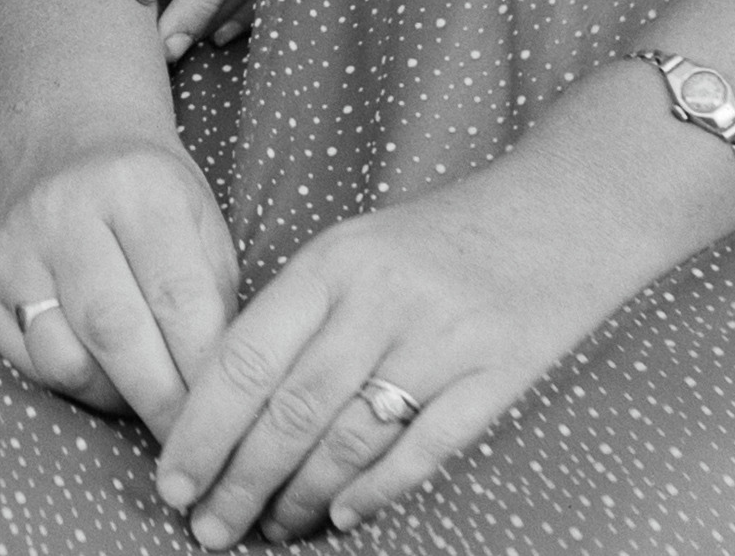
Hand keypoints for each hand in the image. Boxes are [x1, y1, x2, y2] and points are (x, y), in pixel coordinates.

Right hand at [0, 130, 238, 438]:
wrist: (71, 143)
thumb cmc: (153, 201)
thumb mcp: (204, 226)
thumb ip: (217, 301)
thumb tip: (220, 394)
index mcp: (139, 187)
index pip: (179, 299)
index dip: (205, 373)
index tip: (228, 420)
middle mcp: (66, 208)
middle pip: (116, 332)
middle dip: (160, 402)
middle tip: (189, 443)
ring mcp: (15, 243)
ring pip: (63, 358)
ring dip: (113, 397)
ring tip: (141, 393)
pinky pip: (27, 363)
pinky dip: (69, 384)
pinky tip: (96, 368)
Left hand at [144, 117, 716, 545]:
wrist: (563, 210)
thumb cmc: (442, 236)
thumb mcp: (356, 248)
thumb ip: (299, 314)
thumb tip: (229, 401)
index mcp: (332, 261)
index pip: (244, 358)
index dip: (201, 429)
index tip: (170, 479)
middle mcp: (380, 300)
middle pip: (290, 410)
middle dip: (239, 481)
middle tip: (207, 528)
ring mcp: (442, 339)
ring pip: (350, 438)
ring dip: (301, 495)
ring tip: (271, 529)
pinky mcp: (497, 375)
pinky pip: (426, 447)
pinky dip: (378, 489)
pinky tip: (342, 517)